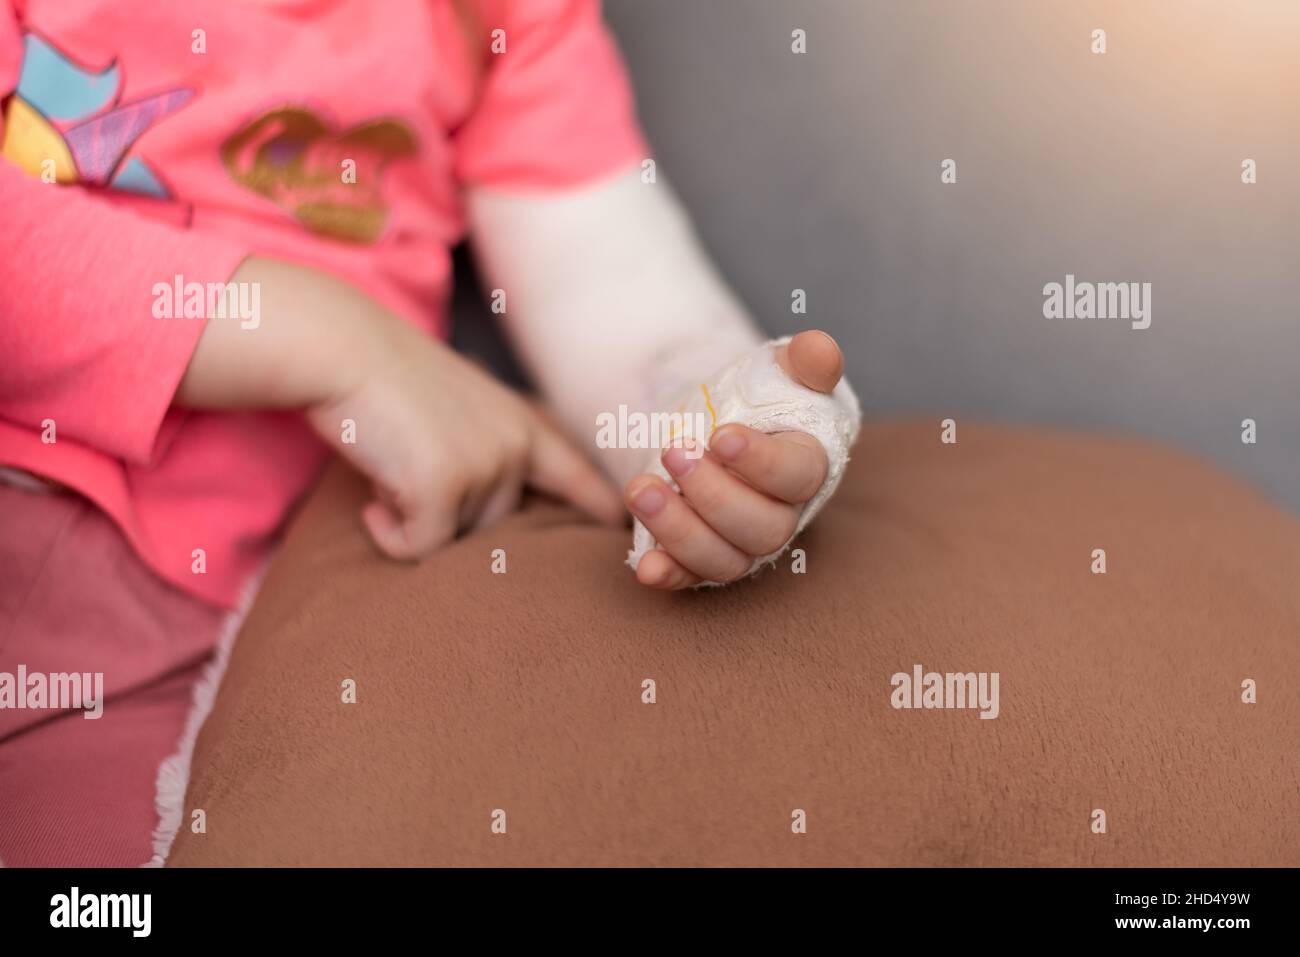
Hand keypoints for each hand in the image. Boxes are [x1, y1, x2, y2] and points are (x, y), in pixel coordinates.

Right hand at [306, 314, 624, 559]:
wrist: (341, 349)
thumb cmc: (383, 377)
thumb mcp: (452, 406)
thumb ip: (481, 446)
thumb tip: (481, 504)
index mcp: (521, 422)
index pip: (574, 471)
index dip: (598, 502)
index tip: (621, 525)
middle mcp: (515, 445)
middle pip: (494, 524)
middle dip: (446, 513)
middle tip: (405, 468)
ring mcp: (485, 466)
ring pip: (454, 537)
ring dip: (414, 516)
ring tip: (389, 465)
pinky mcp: (446, 487)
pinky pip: (420, 546)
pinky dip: (390, 536)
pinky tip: (371, 504)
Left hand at [624, 330, 844, 588]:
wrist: (723, 427)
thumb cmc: (763, 399)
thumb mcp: (783, 370)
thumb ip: (805, 362)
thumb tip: (818, 350)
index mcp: (807, 467)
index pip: (798, 475)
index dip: (762, 462)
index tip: (721, 435)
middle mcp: (780, 515)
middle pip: (762, 527)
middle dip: (713, 494)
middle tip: (673, 451)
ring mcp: (741, 543)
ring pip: (724, 558)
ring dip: (680, 530)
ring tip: (640, 490)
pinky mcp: (703, 558)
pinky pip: (691, 579)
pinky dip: (669, 575)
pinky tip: (646, 567)